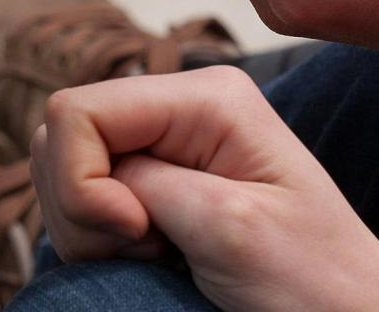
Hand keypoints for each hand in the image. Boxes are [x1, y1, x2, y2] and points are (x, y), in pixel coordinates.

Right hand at [31, 66, 378, 311]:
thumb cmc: (314, 282)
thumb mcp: (228, 226)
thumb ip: (144, 182)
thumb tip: (80, 166)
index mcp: (207, 96)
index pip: (77, 111)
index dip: (81, 182)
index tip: (136, 233)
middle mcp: (183, 108)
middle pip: (64, 137)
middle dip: (81, 206)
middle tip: (150, 250)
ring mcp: (169, 147)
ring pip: (67, 170)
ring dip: (90, 229)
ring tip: (160, 256)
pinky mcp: (159, 187)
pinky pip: (88, 200)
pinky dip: (99, 240)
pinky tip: (154, 259)